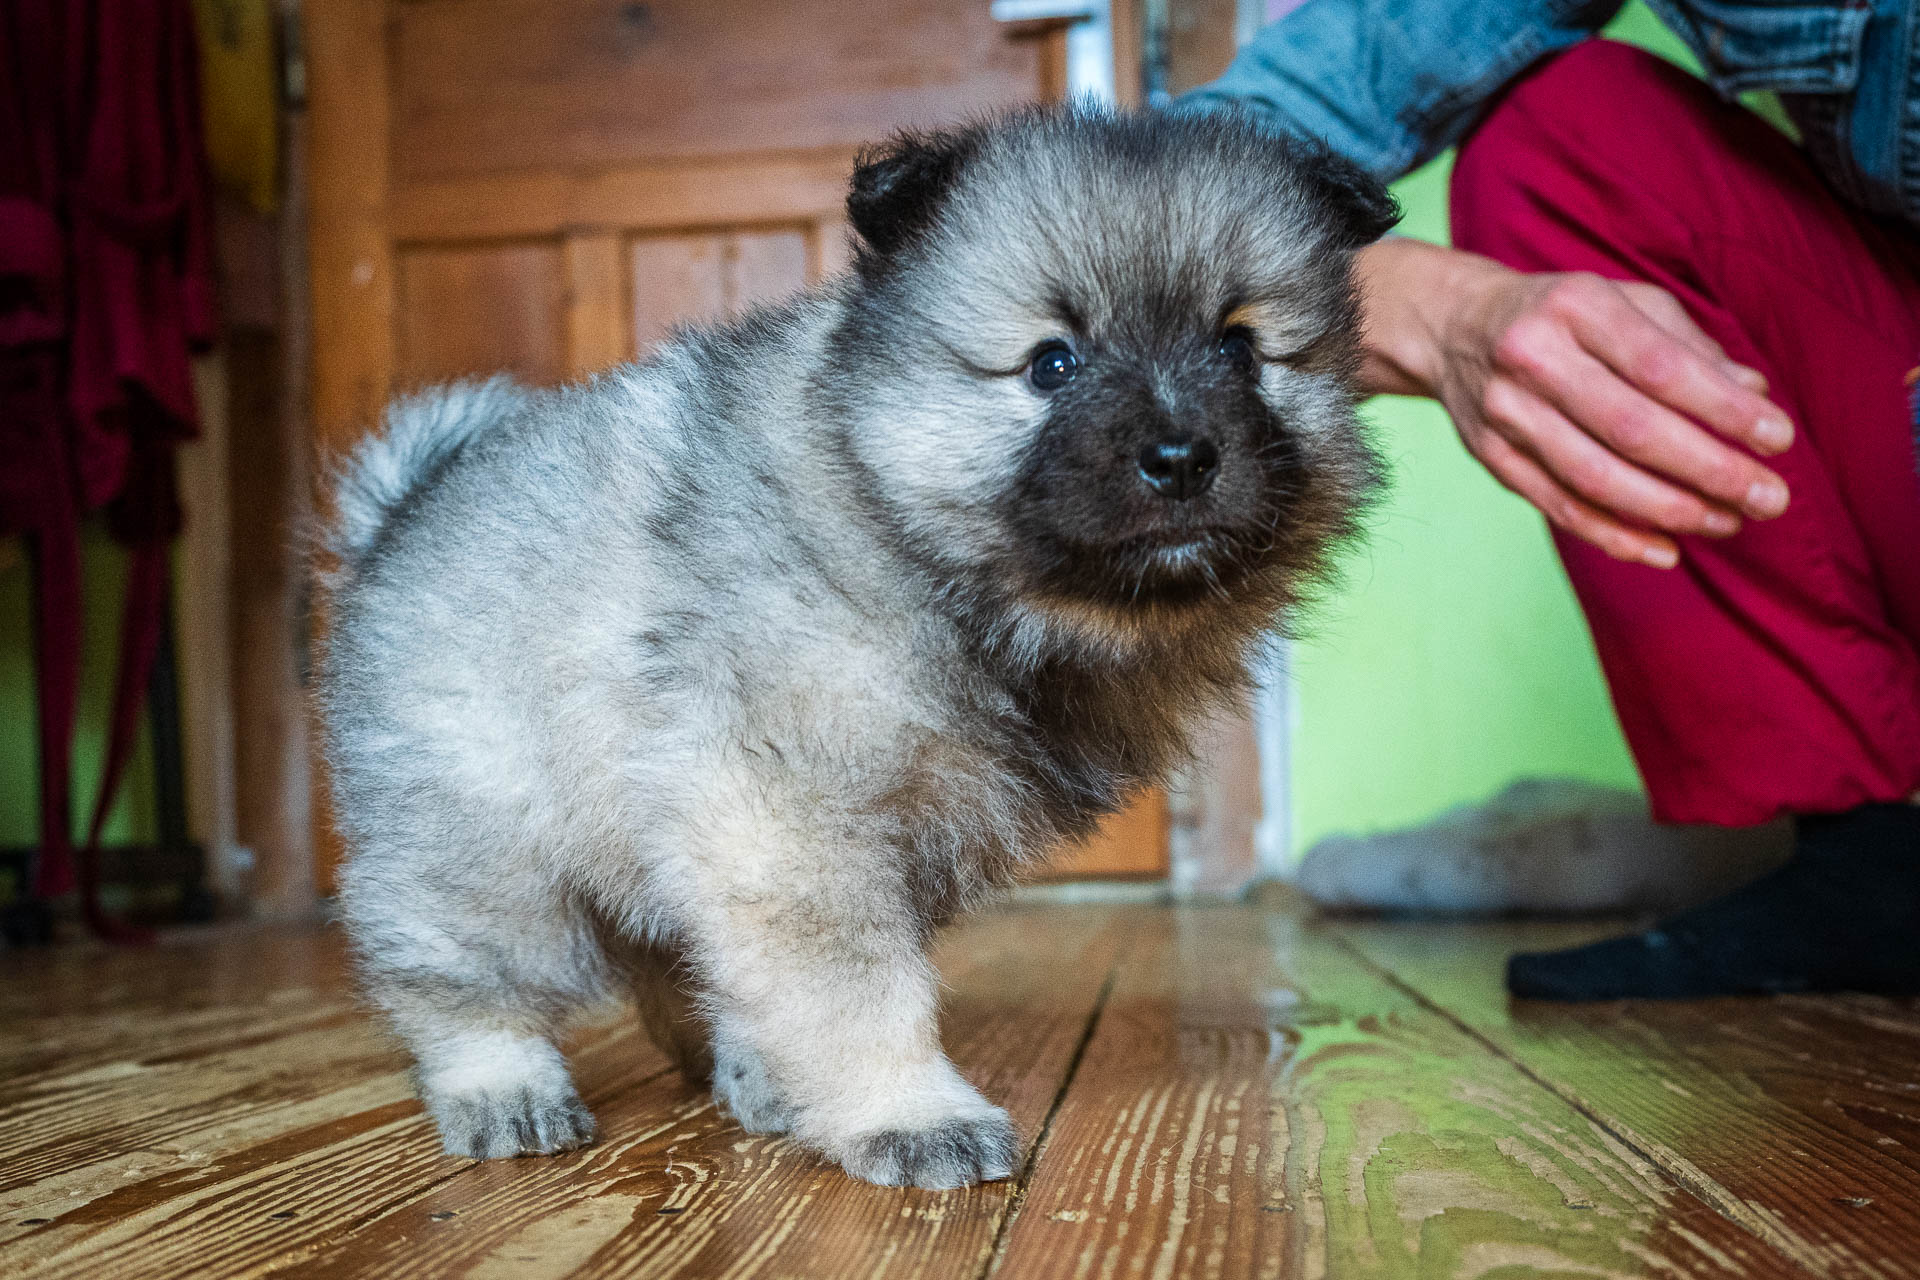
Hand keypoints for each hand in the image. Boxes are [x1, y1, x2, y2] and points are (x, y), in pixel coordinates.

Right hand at [1355, 239, 1793, 567]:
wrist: (1452, 327)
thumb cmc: (1560, 313)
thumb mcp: (1624, 301)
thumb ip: (1689, 345)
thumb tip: (1754, 395)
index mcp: (1576, 305)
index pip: (1661, 366)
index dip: (1723, 409)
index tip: (1777, 439)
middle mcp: (1533, 356)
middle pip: (1631, 428)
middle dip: (1709, 470)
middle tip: (1768, 499)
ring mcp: (1505, 411)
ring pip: (1595, 476)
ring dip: (1669, 509)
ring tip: (1727, 523)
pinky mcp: (1490, 455)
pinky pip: (1558, 505)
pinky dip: (1614, 535)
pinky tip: (1665, 549)